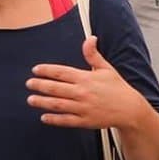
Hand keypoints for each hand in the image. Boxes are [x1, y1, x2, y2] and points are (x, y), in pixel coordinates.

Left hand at [26, 36, 149, 129]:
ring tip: (30, 99)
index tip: (35, 70)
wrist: (129, 109)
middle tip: (29, 84)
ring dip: (42, 102)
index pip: (61, 72)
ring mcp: (83, 107)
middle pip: (55, 88)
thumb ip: (93, 55)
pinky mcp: (85, 121)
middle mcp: (82, 92)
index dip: (47, 70)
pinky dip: (54, 119)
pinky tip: (44, 117)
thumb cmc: (117, 87)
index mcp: (86, 78)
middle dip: (40, 85)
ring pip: (57, 104)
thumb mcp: (106, 68)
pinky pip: (66, 120)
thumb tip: (90, 38)